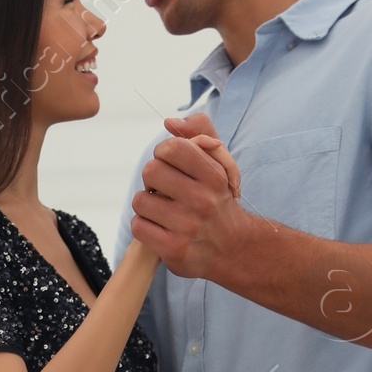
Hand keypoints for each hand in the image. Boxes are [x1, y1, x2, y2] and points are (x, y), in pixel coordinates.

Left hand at [131, 113, 243, 277]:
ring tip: (163, 210)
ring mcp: (187, 227)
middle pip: (150, 171)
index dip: (164, 153)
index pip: (172, 147)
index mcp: (214, 176)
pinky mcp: (173, 249)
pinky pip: (138, 226)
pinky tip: (159, 227)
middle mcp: (203, 201)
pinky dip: (144, 226)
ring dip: (147, 204)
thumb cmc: (219, 200)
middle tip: (165, 189)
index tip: (172, 165)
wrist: (234, 249)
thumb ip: (198, 134)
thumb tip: (170, 122)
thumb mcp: (219, 164)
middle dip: (153, 179)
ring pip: (140, 200)